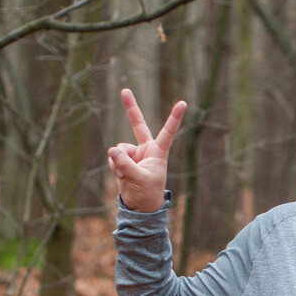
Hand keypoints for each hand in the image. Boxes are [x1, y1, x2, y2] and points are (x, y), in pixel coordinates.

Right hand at [107, 88, 186, 212]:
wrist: (140, 205)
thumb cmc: (148, 193)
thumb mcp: (138, 179)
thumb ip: (125, 164)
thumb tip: (112, 149)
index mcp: (159, 152)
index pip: (168, 132)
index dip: (174, 117)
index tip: (183, 103)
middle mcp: (147, 149)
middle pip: (138, 124)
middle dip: (130, 108)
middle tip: (124, 90)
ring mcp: (134, 153)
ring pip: (119, 148)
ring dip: (118, 162)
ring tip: (126, 175)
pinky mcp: (124, 159)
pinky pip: (114, 157)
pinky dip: (114, 166)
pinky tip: (121, 176)